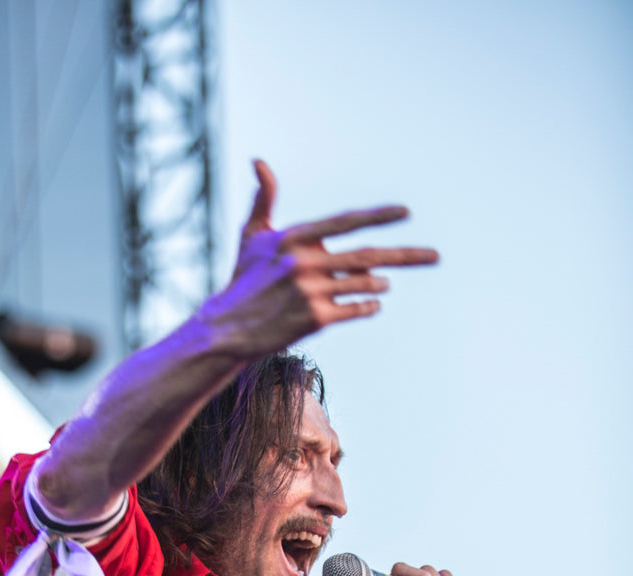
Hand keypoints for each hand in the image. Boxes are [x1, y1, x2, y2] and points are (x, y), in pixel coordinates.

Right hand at [202, 159, 438, 354]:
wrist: (226, 329)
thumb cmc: (242, 281)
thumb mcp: (251, 237)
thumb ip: (263, 199)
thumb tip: (258, 160)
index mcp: (294, 237)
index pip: (346, 222)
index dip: (378, 217)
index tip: (406, 214)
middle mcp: (305, 262)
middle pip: (367, 256)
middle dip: (406, 255)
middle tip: (435, 256)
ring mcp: (311, 291)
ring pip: (363, 283)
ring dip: (378, 283)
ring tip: (383, 283)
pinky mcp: (315, 319)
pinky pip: (355, 309)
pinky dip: (368, 306)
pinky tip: (372, 304)